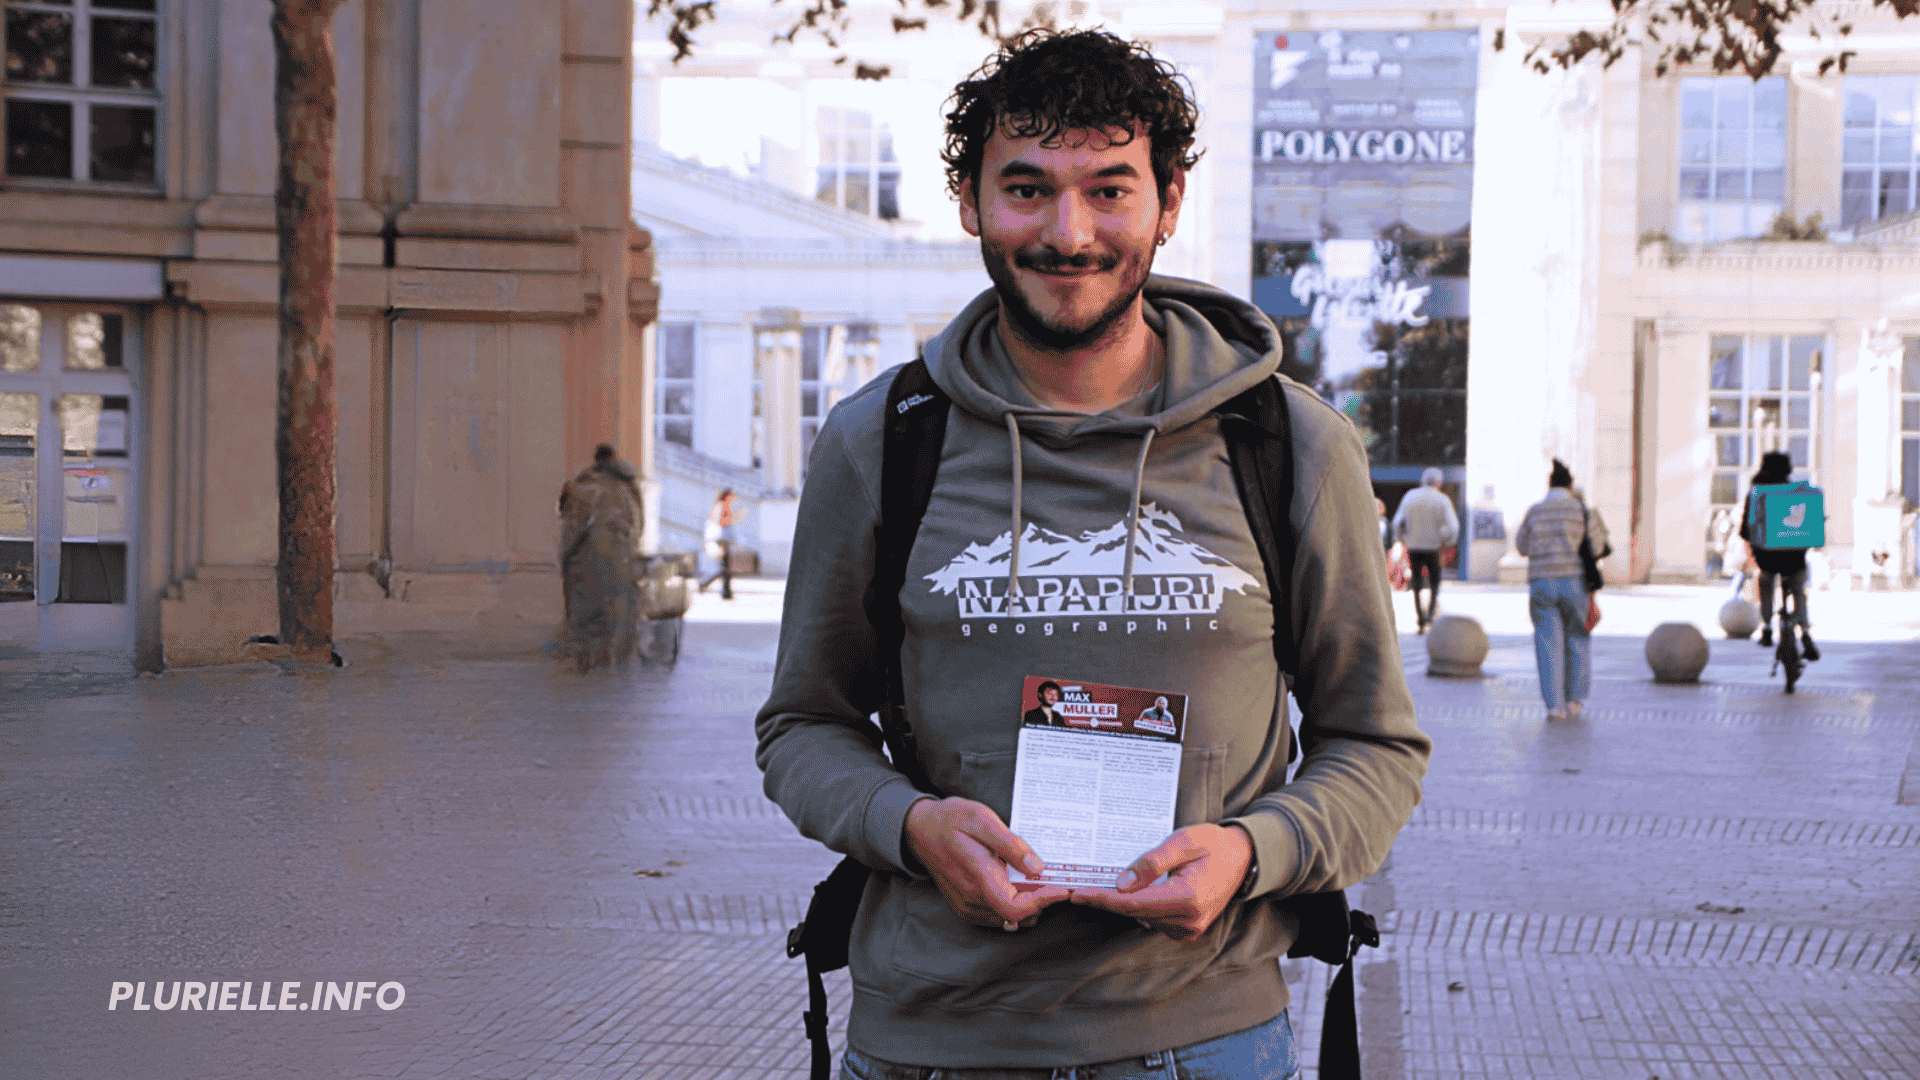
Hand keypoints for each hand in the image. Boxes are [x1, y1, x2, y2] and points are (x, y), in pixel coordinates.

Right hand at [904, 798, 1071, 929]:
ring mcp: (968, 907)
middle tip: (1056, 878)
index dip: (1043, 902)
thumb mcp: (983, 819)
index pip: (1016, 907)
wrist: (920, 830)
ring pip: (1010, 919)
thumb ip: (1011, 845)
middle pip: (1018, 916)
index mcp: (978, 875)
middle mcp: (972, 898)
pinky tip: (1018, 884)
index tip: (1062, 888)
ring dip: (1029, 904)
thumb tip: (1038, 869)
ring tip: (1039, 879)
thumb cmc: (951, 820)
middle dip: (1041, 901)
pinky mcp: (967, 909)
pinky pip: (998, 916)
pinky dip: (1014, 905)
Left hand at [1066, 823, 1250, 940]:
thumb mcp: (1182, 841)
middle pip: (1134, 912)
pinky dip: (1137, 907)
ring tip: (1095, 887)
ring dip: (1120, 904)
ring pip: (1142, 917)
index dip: (1103, 899)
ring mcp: (1188, 929)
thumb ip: (1152, 863)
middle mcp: (1188, 921)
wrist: (1243, 858)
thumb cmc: (1214, 844)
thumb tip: (1122, 884)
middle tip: (1077, 887)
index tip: (1078, 893)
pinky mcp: (1187, 929)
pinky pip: (1153, 919)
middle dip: (1105, 900)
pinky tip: (1124, 893)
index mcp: (1188, 899)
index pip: (1134, 903)